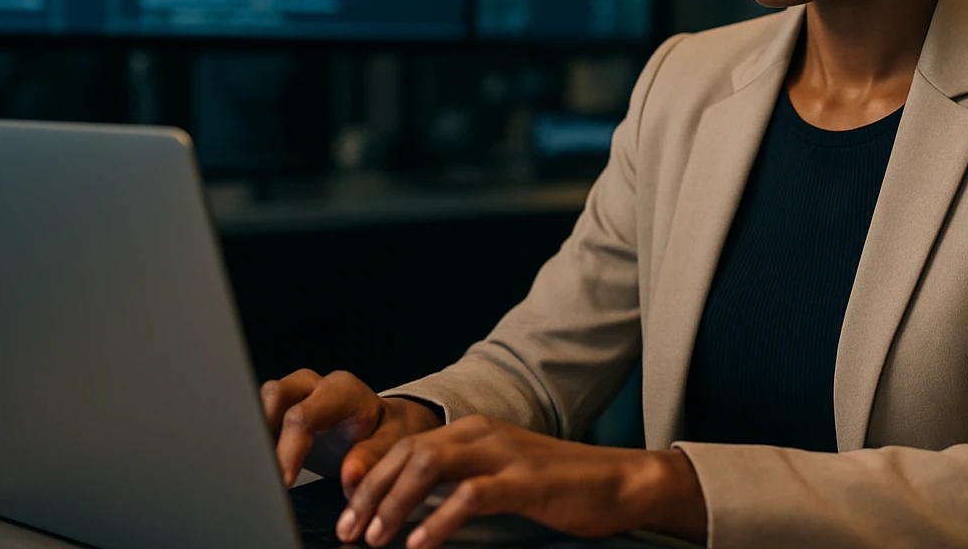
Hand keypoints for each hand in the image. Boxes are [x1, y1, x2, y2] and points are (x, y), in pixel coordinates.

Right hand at [260, 368, 441, 492]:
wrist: (384, 423)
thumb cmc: (388, 431)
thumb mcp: (392, 443)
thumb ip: (373, 457)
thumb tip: (350, 476)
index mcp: (342, 391)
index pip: (303, 416)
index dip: (287, 450)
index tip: (283, 482)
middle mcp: (315, 385)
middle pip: (275, 395)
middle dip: (262, 432)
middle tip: (262, 472)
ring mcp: (297, 393)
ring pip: (262, 401)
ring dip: (256, 432)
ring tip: (258, 468)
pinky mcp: (284, 407)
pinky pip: (261, 414)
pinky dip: (256, 436)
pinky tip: (259, 462)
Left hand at [336, 414, 706, 547]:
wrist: (619, 481)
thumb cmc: (559, 486)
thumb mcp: (500, 476)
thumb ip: (458, 483)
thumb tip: (409, 510)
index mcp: (473, 431)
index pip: (405, 447)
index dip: (370, 481)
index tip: (348, 517)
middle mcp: (482, 433)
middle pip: (408, 453)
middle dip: (371, 494)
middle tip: (350, 532)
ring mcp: (504, 454)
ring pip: (430, 466)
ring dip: (395, 504)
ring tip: (376, 539)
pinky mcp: (525, 480)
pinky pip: (470, 495)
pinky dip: (439, 520)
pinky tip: (421, 544)